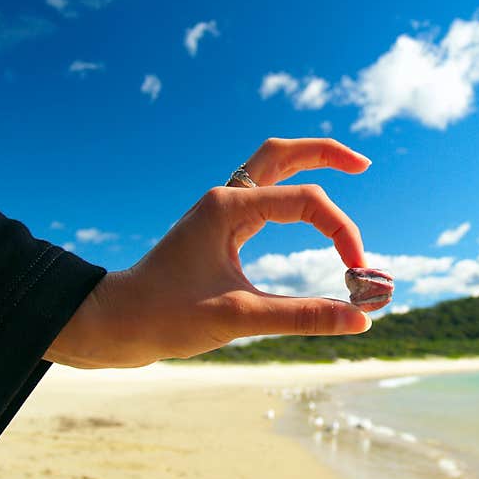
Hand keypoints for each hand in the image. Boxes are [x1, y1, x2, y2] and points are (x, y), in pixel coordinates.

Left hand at [45, 138, 373, 367]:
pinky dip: (291, 194)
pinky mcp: (217, 230)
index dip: (341, 232)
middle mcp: (224, 199)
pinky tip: (305, 211)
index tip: (357, 272)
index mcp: (227, 207)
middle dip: (326, 154)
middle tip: (364, 164)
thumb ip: (303, 316)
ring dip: (307, 164)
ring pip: (271, 168)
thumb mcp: (239, 317)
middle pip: (283, 153)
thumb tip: (360, 319)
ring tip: (346, 170)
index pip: (304, 202)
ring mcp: (219, 211)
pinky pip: (262, 196)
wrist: (113, 324)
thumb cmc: (164, 317)